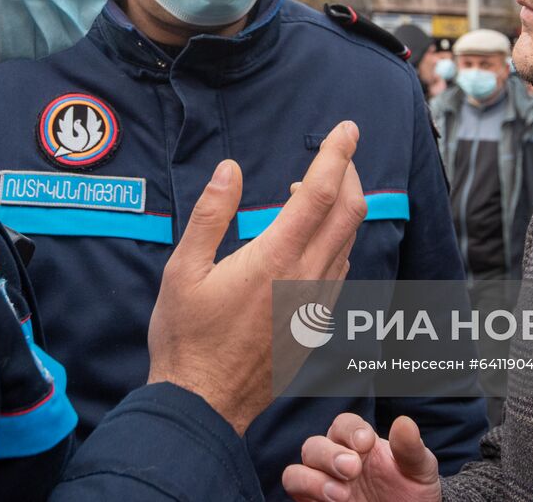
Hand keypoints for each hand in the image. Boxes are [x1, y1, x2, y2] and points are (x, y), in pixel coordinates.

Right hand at [147, 120, 365, 434]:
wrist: (203, 404)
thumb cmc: (185, 337)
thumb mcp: (184, 269)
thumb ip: (211, 214)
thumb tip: (230, 169)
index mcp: (275, 259)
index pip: (320, 193)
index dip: (337, 155)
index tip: (347, 128)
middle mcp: (306, 279)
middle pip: (348, 212)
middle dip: (348, 173)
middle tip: (336, 151)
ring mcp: (316, 305)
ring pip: (349, 241)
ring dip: (341, 207)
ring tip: (309, 190)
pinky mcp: (316, 325)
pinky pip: (341, 270)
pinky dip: (337, 239)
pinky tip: (314, 236)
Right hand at [284, 413, 441, 501]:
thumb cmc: (412, 490)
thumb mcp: (419, 469)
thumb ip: (410, 448)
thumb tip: (404, 422)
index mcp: (358, 443)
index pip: (343, 424)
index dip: (350, 430)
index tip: (366, 443)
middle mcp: (335, 461)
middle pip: (313, 446)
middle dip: (329, 455)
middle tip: (352, 470)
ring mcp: (323, 485)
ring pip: (295, 473)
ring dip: (311, 480)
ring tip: (340, 495)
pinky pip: (297, 497)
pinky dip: (308, 497)